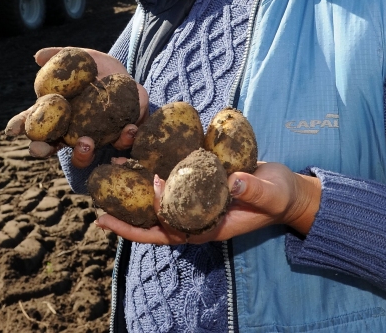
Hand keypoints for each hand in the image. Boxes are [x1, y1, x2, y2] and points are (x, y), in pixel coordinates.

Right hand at [3, 47, 149, 166]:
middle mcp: (71, 131)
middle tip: (43, 147)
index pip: (33, 122)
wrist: (128, 78)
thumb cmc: (97, 69)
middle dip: (43, 150)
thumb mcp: (80, 57)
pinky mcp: (120, 137)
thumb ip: (60, 56)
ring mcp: (94, 138)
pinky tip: (128, 128)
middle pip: (51, 147)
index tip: (12, 128)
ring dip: (82, 153)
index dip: (20, 126)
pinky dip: (125, 139)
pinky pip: (121, 144)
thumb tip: (38, 57)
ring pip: (83, 156)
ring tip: (85, 142)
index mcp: (56, 113)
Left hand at [95, 162, 322, 243]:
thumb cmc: (280, 196)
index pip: (167, 232)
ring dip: (134, 187)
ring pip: (158, 200)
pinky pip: (170, 181)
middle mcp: (195, 216)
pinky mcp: (198, 183)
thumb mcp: (270, 193)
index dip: (144, 223)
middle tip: (97, 198)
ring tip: (112, 168)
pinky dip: (153, 169)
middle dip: (125, 211)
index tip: (130, 201)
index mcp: (208, 227)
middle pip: (153, 221)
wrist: (289, 191)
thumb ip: (252, 189)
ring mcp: (195, 201)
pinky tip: (138, 153)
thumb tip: (232, 181)